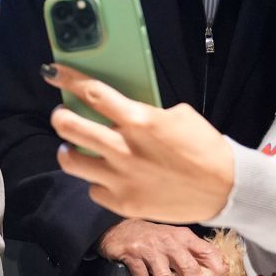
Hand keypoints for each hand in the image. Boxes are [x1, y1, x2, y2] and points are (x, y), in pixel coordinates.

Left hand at [43, 63, 234, 222]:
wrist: (224, 188)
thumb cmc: (204, 147)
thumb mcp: (177, 116)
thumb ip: (144, 113)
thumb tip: (120, 111)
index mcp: (138, 119)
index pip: (92, 92)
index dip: (66, 79)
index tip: (51, 72)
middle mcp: (122, 148)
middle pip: (69, 126)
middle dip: (59, 117)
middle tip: (61, 116)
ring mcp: (119, 178)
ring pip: (70, 160)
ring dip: (68, 150)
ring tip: (73, 148)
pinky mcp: (122, 203)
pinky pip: (93, 189)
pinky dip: (97, 181)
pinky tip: (107, 177)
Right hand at [97, 219, 227, 275]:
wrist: (121, 229)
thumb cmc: (154, 237)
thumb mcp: (175, 239)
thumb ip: (193, 253)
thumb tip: (217, 271)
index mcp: (184, 237)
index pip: (207, 251)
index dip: (218, 268)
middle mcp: (169, 241)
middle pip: (189, 268)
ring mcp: (151, 249)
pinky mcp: (133, 256)